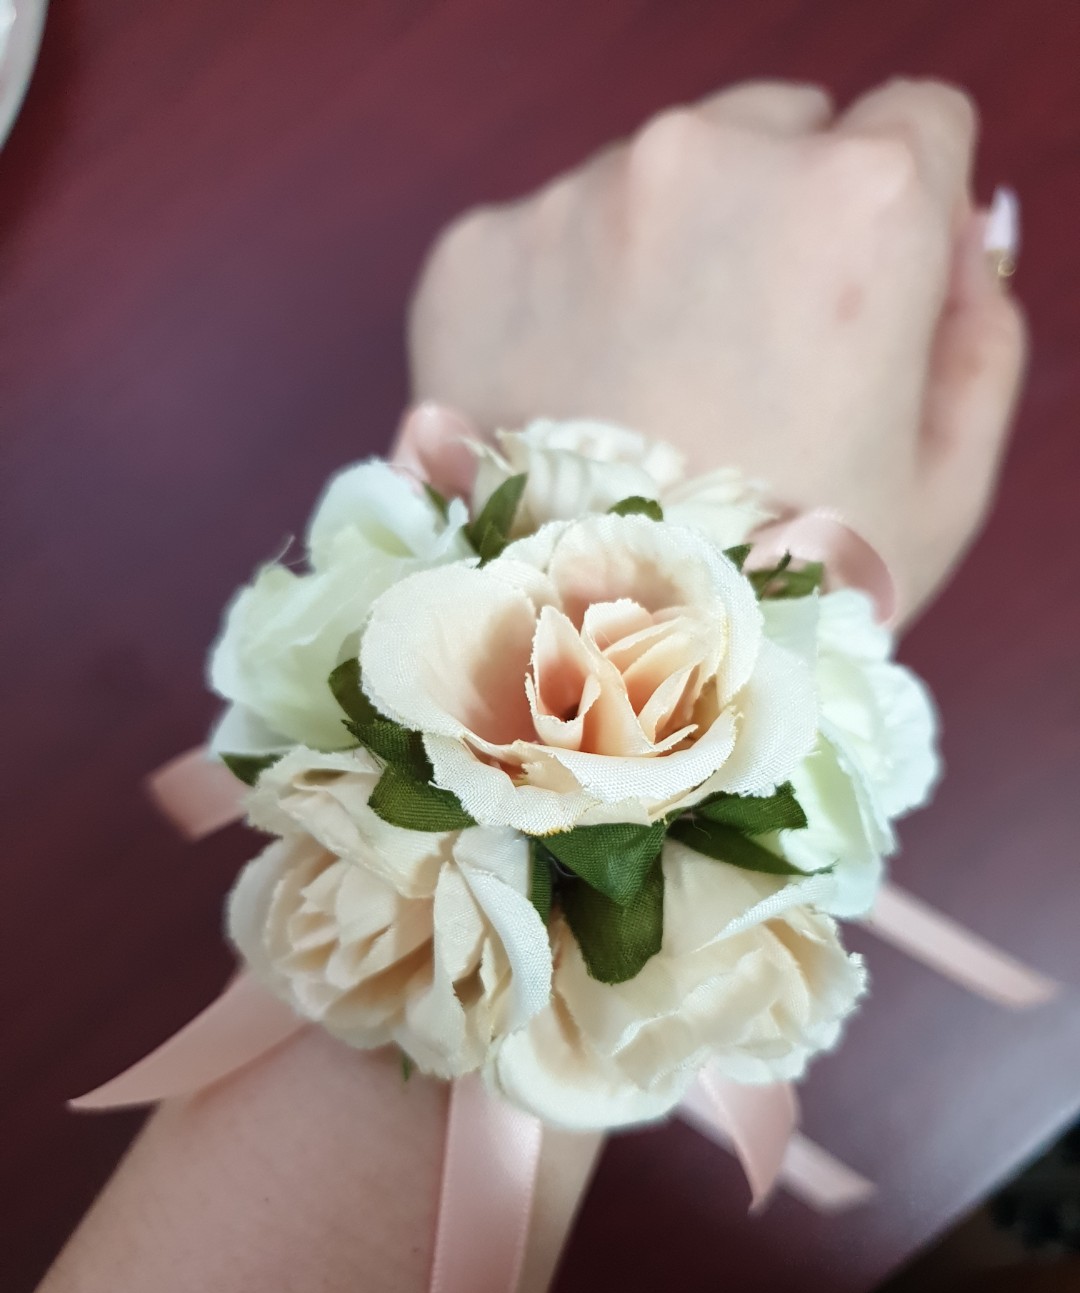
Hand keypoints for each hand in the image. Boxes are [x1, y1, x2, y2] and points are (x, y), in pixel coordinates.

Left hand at [408, 80, 1025, 616]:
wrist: (592, 672)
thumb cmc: (780, 596)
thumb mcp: (945, 483)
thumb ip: (979, 328)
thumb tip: (963, 237)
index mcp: (860, 207)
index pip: (917, 124)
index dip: (901, 226)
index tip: (864, 302)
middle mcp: (712, 167)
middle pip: (776, 134)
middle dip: (778, 224)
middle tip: (748, 370)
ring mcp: (577, 204)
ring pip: (651, 184)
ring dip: (662, 262)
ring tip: (651, 411)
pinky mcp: (475, 257)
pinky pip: (539, 245)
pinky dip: (556, 307)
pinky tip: (569, 416)